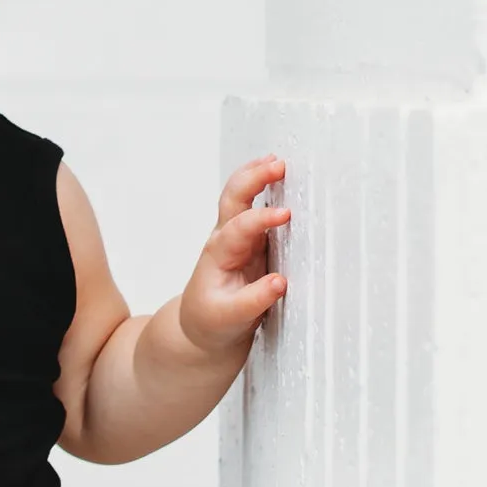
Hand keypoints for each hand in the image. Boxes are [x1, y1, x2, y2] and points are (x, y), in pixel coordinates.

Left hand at [178, 154, 291, 356]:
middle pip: (232, 200)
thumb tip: (279, 282)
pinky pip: (256, 205)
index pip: (238, 230)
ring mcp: (238, 235)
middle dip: (252, 179)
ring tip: (276, 160)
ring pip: (240, 196)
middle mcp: (225, 239)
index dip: (260, 220)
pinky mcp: (253, 239)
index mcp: (218, 256)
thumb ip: (253, 302)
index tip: (285, 215)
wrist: (202, 326)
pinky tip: (280, 174)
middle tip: (278, 166)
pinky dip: (265, 186)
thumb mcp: (229, 318)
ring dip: (255, 175)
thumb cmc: (214, 321)